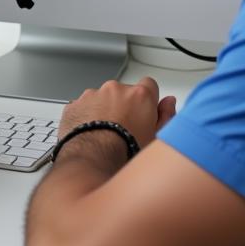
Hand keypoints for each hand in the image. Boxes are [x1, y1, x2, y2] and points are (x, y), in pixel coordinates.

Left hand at [56, 77, 176, 157]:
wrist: (93, 160)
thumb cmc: (126, 153)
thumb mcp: (157, 138)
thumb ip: (166, 115)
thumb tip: (169, 103)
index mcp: (139, 95)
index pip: (149, 85)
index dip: (148, 99)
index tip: (145, 112)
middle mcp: (115, 89)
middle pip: (123, 92)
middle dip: (124, 106)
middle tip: (125, 129)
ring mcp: (93, 95)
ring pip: (102, 99)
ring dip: (104, 110)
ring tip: (106, 135)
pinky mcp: (75, 104)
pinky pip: (83, 107)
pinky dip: (87, 117)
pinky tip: (91, 134)